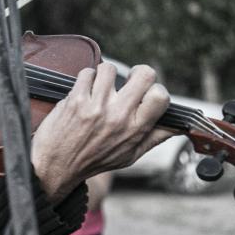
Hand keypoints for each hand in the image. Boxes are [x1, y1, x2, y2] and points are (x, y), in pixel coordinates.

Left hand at [31, 62, 173, 202]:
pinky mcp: (76, 99)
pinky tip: (84, 91)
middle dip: (137, 72)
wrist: (56, 166)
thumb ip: (155, 138)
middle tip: (127, 81)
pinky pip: (87, 72)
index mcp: (135, 129)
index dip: (156, 89)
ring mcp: (97, 106)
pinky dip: (86, 78)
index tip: (146, 92)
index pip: (160, 97)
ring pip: (111, 69)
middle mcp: (118, 116)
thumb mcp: (129, 155)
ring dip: (105, 76)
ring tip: (100, 89)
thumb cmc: (93, 160)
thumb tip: (178, 125)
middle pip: (144, 74)